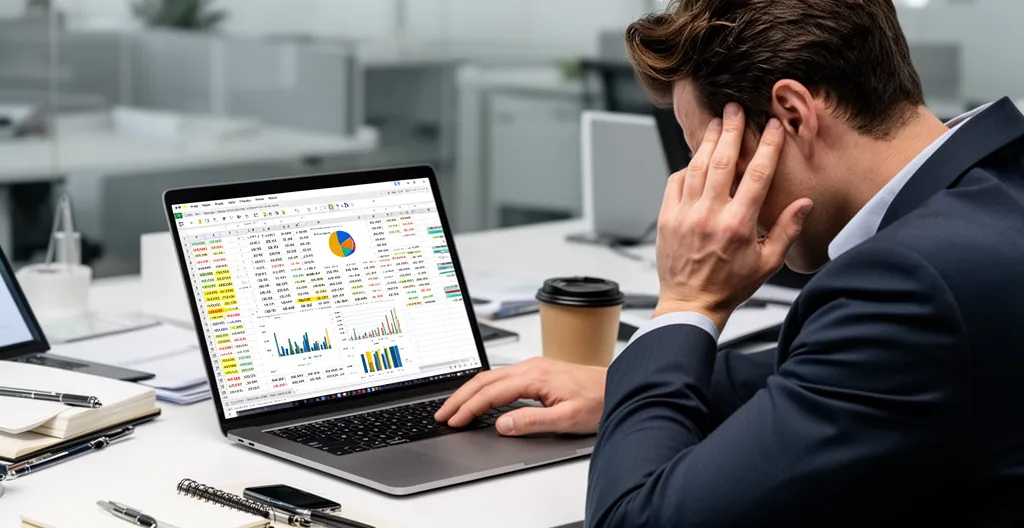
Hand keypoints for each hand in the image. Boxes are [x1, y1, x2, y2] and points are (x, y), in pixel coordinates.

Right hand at [434, 357, 605, 436]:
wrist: (619, 386)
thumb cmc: (598, 401)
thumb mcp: (566, 419)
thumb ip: (532, 421)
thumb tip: (502, 424)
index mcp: (534, 376)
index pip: (491, 393)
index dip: (469, 408)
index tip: (453, 421)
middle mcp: (531, 366)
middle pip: (484, 380)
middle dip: (460, 397)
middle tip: (442, 414)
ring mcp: (533, 366)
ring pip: (491, 376)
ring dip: (470, 391)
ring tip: (454, 407)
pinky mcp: (536, 369)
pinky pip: (501, 375)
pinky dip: (483, 387)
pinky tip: (479, 397)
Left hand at [655, 103, 813, 327]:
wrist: (690, 304)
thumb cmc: (730, 286)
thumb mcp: (767, 263)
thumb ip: (787, 230)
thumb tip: (804, 203)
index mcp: (738, 224)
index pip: (757, 174)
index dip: (767, 146)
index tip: (773, 127)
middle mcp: (710, 214)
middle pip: (723, 160)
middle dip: (731, 130)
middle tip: (735, 109)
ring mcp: (685, 214)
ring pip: (697, 166)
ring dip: (707, 141)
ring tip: (716, 123)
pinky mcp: (667, 218)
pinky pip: (675, 182)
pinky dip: (686, 167)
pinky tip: (695, 159)